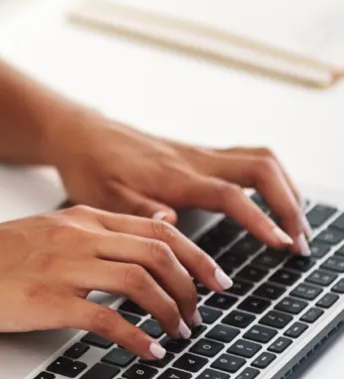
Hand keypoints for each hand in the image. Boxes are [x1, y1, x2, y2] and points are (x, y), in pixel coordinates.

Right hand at [0, 204, 233, 358]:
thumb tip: (150, 233)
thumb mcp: (48, 229)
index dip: (195, 256)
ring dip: (170, 311)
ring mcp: (62, 268)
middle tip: (202, 312)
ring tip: (180, 333)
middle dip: (191, 285)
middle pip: (158, 253)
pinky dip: (137, 337)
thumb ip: (95, 231)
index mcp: (80, 219)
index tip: (215, 279)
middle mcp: (77, 237)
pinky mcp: (46, 301)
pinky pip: (107, 318)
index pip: (156, 231)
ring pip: (140, 281)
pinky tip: (148, 351)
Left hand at [49, 107, 309, 253]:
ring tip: (296, 227)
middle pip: (261, 169)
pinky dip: (272, 181)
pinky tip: (275, 204)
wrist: (79, 134)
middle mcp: (194, 160)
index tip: (282, 245)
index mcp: (173, 176)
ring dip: (286, 190)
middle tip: (299, 242)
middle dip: (289, 204)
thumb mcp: (101, 197)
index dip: (260, 220)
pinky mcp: (199, 155)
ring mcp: (200, 154)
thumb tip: (172, 222)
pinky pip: (248, 159)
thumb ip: (138, 210)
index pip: (230, 195)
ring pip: (261, 160)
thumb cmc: (89, 167)